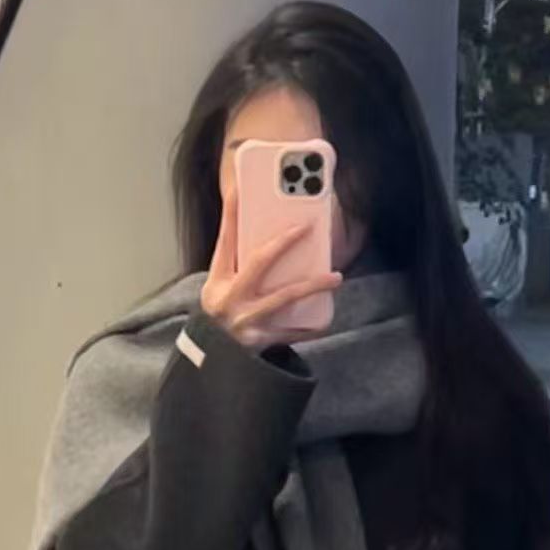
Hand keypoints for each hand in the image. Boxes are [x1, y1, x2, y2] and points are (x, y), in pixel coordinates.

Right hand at [200, 183, 340, 346]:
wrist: (213, 359)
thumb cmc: (221, 316)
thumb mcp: (219, 289)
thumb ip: (238, 265)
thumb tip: (266, 234)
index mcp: (217, 281)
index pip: (225, 242)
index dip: (232, 216)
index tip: (239, 191)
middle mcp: (229, 299)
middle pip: (259, 263)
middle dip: (283, 242)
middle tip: (306, 226)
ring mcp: (245, 320)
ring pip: (284, 297)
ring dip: (312, 285)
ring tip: (336, 276)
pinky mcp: (260, 341)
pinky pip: (291, 331)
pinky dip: (310, 326)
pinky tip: (326, 319)